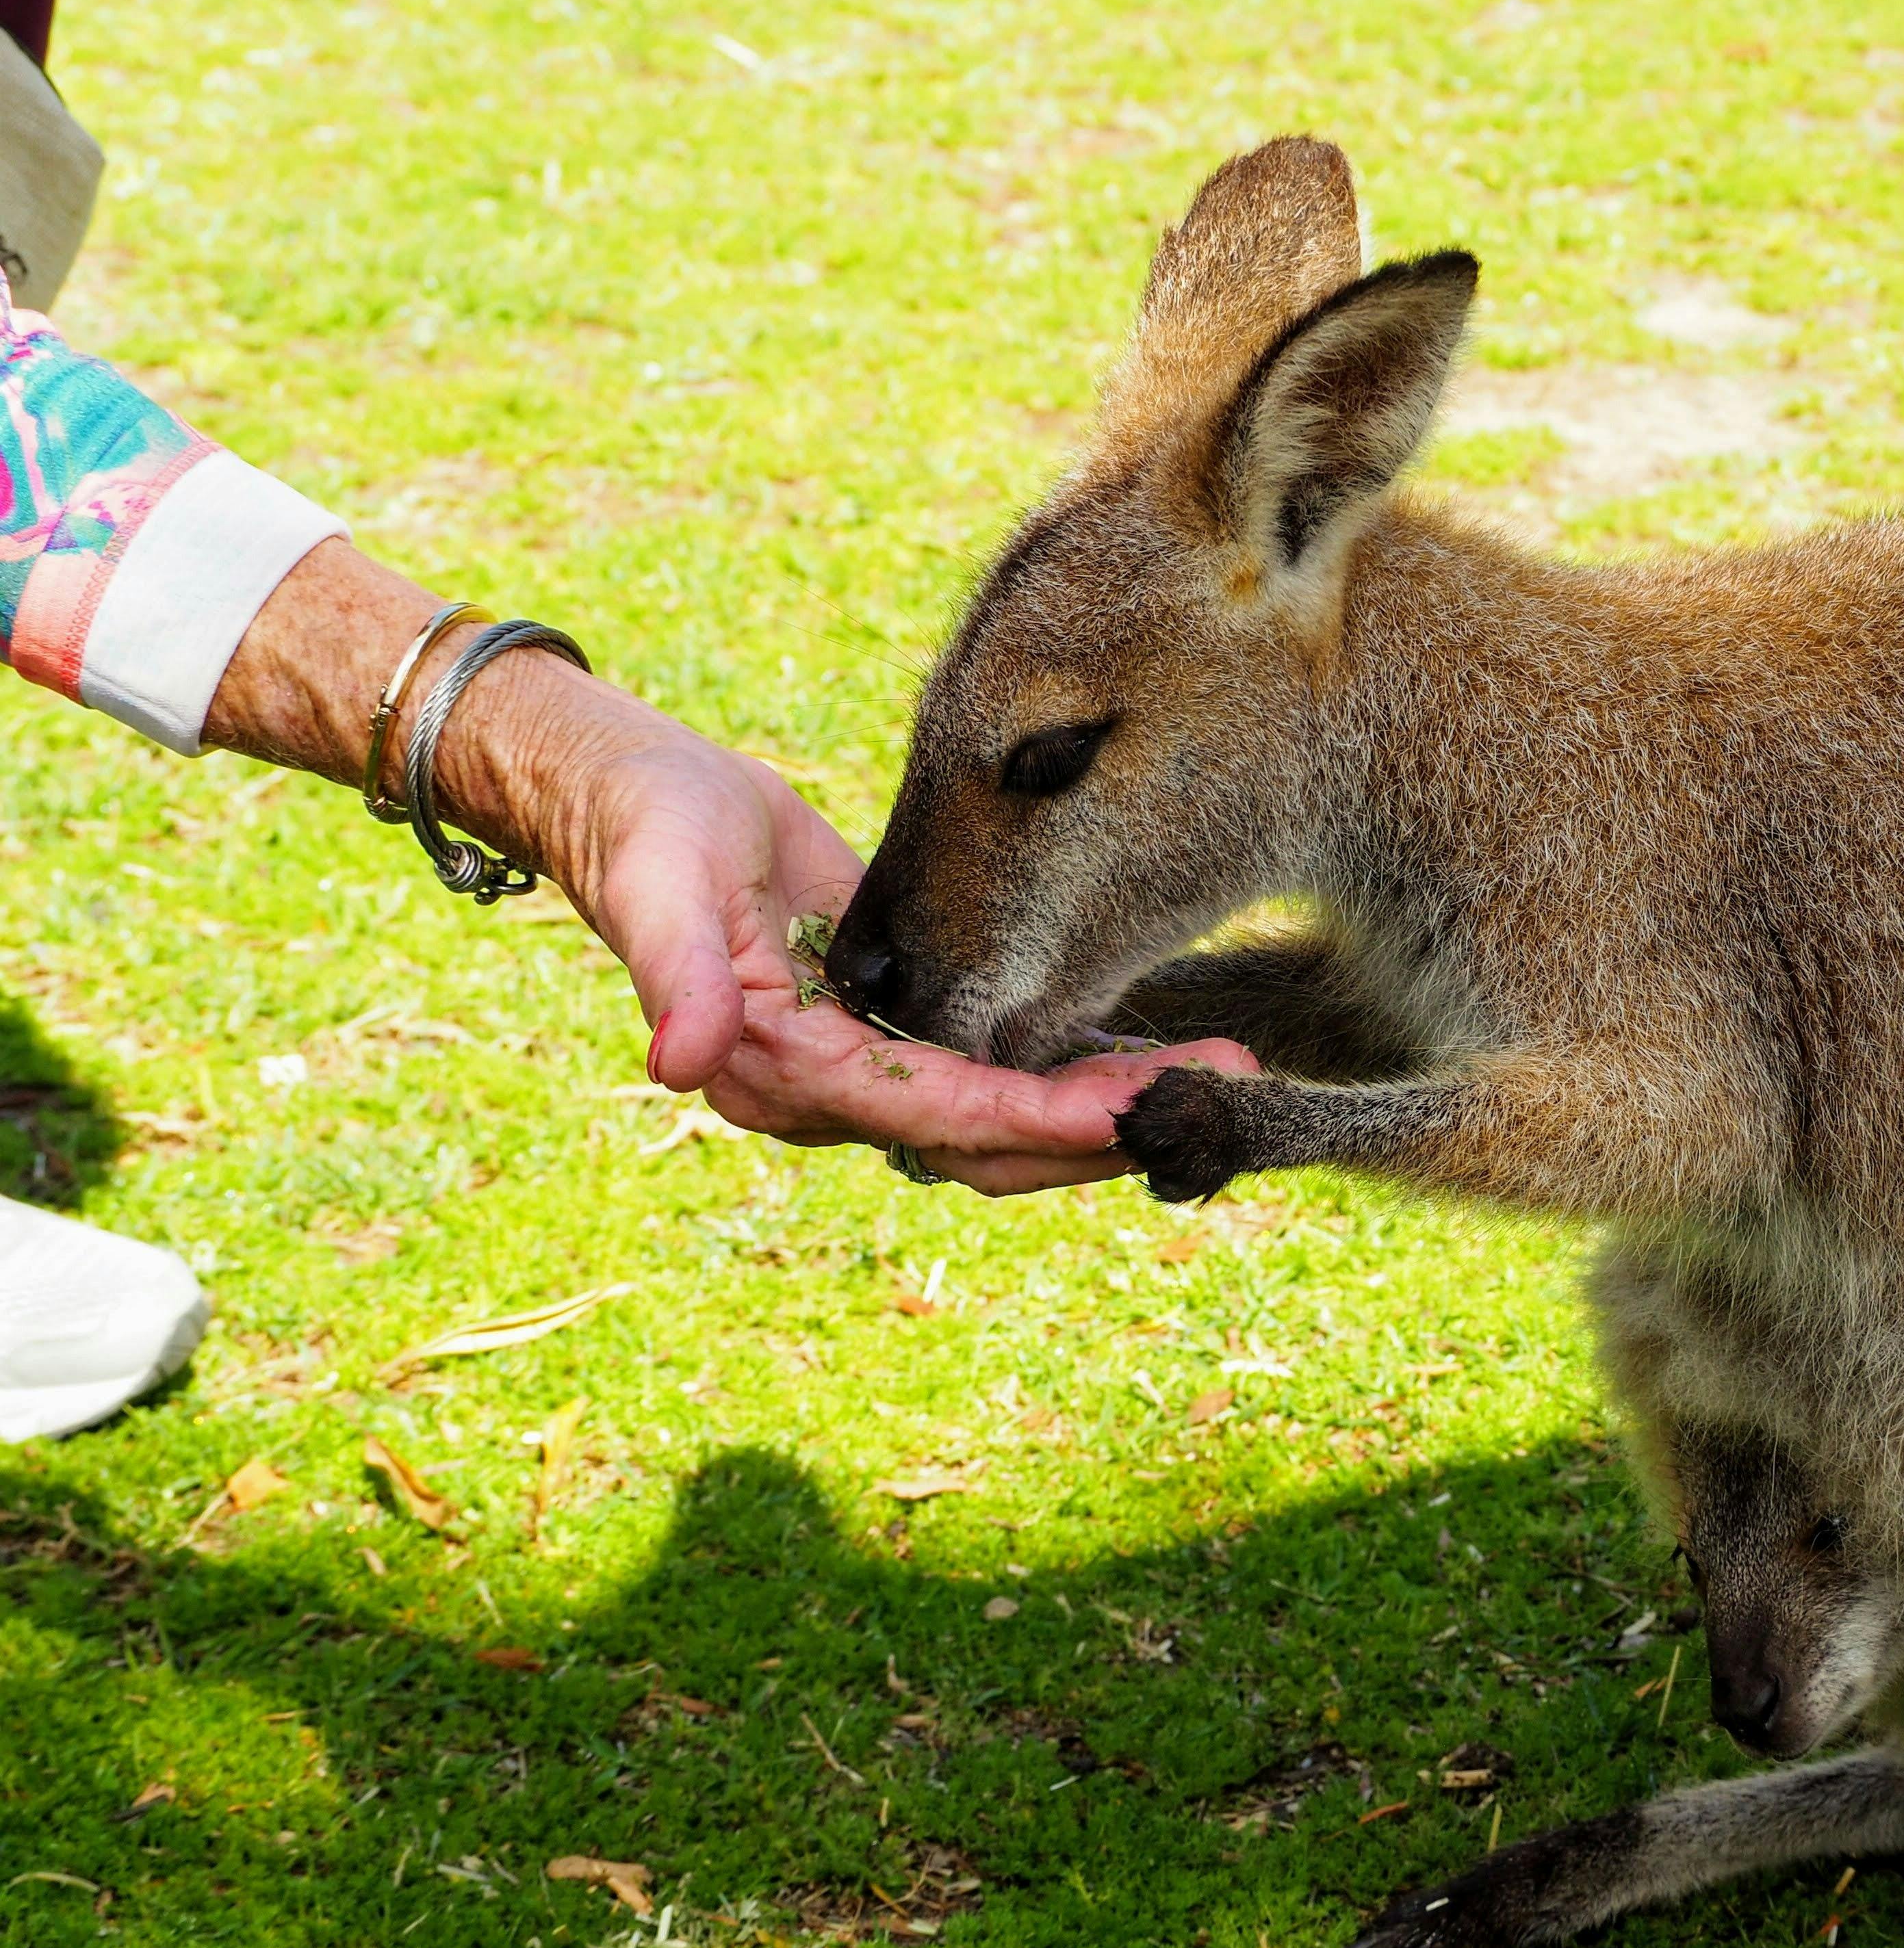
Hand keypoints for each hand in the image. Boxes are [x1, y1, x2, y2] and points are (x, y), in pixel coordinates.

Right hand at [553, 713, 1252, 1195]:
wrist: (636, 804)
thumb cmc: (645, 832)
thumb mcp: (659, 887)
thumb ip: (679, 973)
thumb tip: (678, 1062)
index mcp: (790, 1073)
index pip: (939, 1116)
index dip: (1037, 1119)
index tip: (1130, 1108)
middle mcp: (843, 1092)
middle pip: (996, 1143)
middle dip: (1107, 1127)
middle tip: (1223, 1094)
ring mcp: (879, 1067)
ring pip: (1013, 1118)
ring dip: (1111, 1103)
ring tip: (1220, 1075)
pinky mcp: (908, 1027)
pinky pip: (1005, 1069)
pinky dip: (1079, 1067)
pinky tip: (1159, 1048)